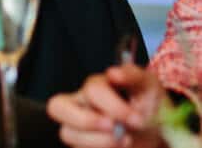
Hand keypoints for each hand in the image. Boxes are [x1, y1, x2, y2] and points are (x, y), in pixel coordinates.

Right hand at [47, 64, 165, 147]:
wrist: (158, 133)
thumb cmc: (149, 106)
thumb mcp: (148, 87)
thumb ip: (132, 75)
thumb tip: (112, 73)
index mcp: (95, 87)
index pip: (92, 91)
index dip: (113, 106)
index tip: (137, 120)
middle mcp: (81, 105)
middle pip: (57, 107)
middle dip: (86, 120)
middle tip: (112, 128)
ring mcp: (78, 128)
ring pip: (66, 133)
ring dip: (97, 141)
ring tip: (124, 142)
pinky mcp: (82, 145)